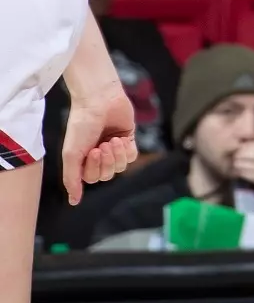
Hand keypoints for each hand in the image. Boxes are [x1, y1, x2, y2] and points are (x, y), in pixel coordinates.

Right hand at [61, 79, 136, 204]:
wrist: (99, 101)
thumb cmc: (81, 125)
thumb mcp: (71, 154)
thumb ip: (72, 179)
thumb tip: (74, 202)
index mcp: (84, 160)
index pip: (93, 178)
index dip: (94, 169)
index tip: (92, 151)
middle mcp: (99, 156)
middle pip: (108, 175)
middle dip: (106, 162)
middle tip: (102, 145)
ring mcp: (114, 148)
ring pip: (121, 167)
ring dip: (117, 155)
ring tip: (111, 140)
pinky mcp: (128, 139)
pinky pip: (132, 156)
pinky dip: (127, 150)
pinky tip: (121, 139)